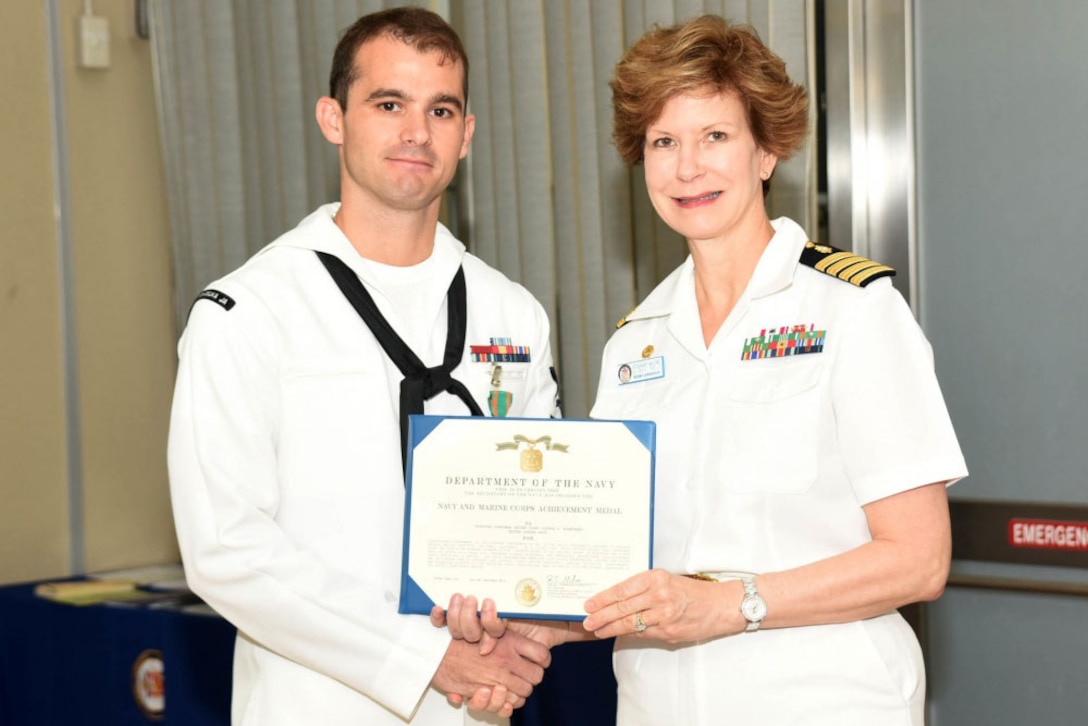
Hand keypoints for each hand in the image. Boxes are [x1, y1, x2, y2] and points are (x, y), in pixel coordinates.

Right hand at [431, 629, 550, 715]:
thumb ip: (498, 627)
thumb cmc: (456, 636)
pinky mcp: (486, 693)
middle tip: (527, 673)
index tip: (539, 659)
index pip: (541, 655)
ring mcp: (497, 678)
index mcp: (509, 641)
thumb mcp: (482, 625)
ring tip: (513, 685)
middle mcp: (507, 660)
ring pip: (524, 692)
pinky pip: (507, 704)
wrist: (434, 652)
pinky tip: (504, 697)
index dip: (543, 659)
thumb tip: (513, 633)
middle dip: (534, 676)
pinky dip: (508, 704)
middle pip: (536, 676)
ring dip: (521, 691)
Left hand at [582, 568, 734, 642]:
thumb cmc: (692, 591)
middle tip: (587, 621)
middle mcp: (659, 595)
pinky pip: (642, 633)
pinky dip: (627, 634)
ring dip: (610, 628)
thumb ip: (644, 587)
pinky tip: (616, 634)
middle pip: (622, 607)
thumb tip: (617, 597)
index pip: (622, 589)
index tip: (589, 604)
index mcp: (656, 578)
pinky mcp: (669, 631)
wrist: (719, 606)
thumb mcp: (667, 580)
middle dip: (601, 616)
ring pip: (629, 623)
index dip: (603, 598)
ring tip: (596, 630)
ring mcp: (664, 615)